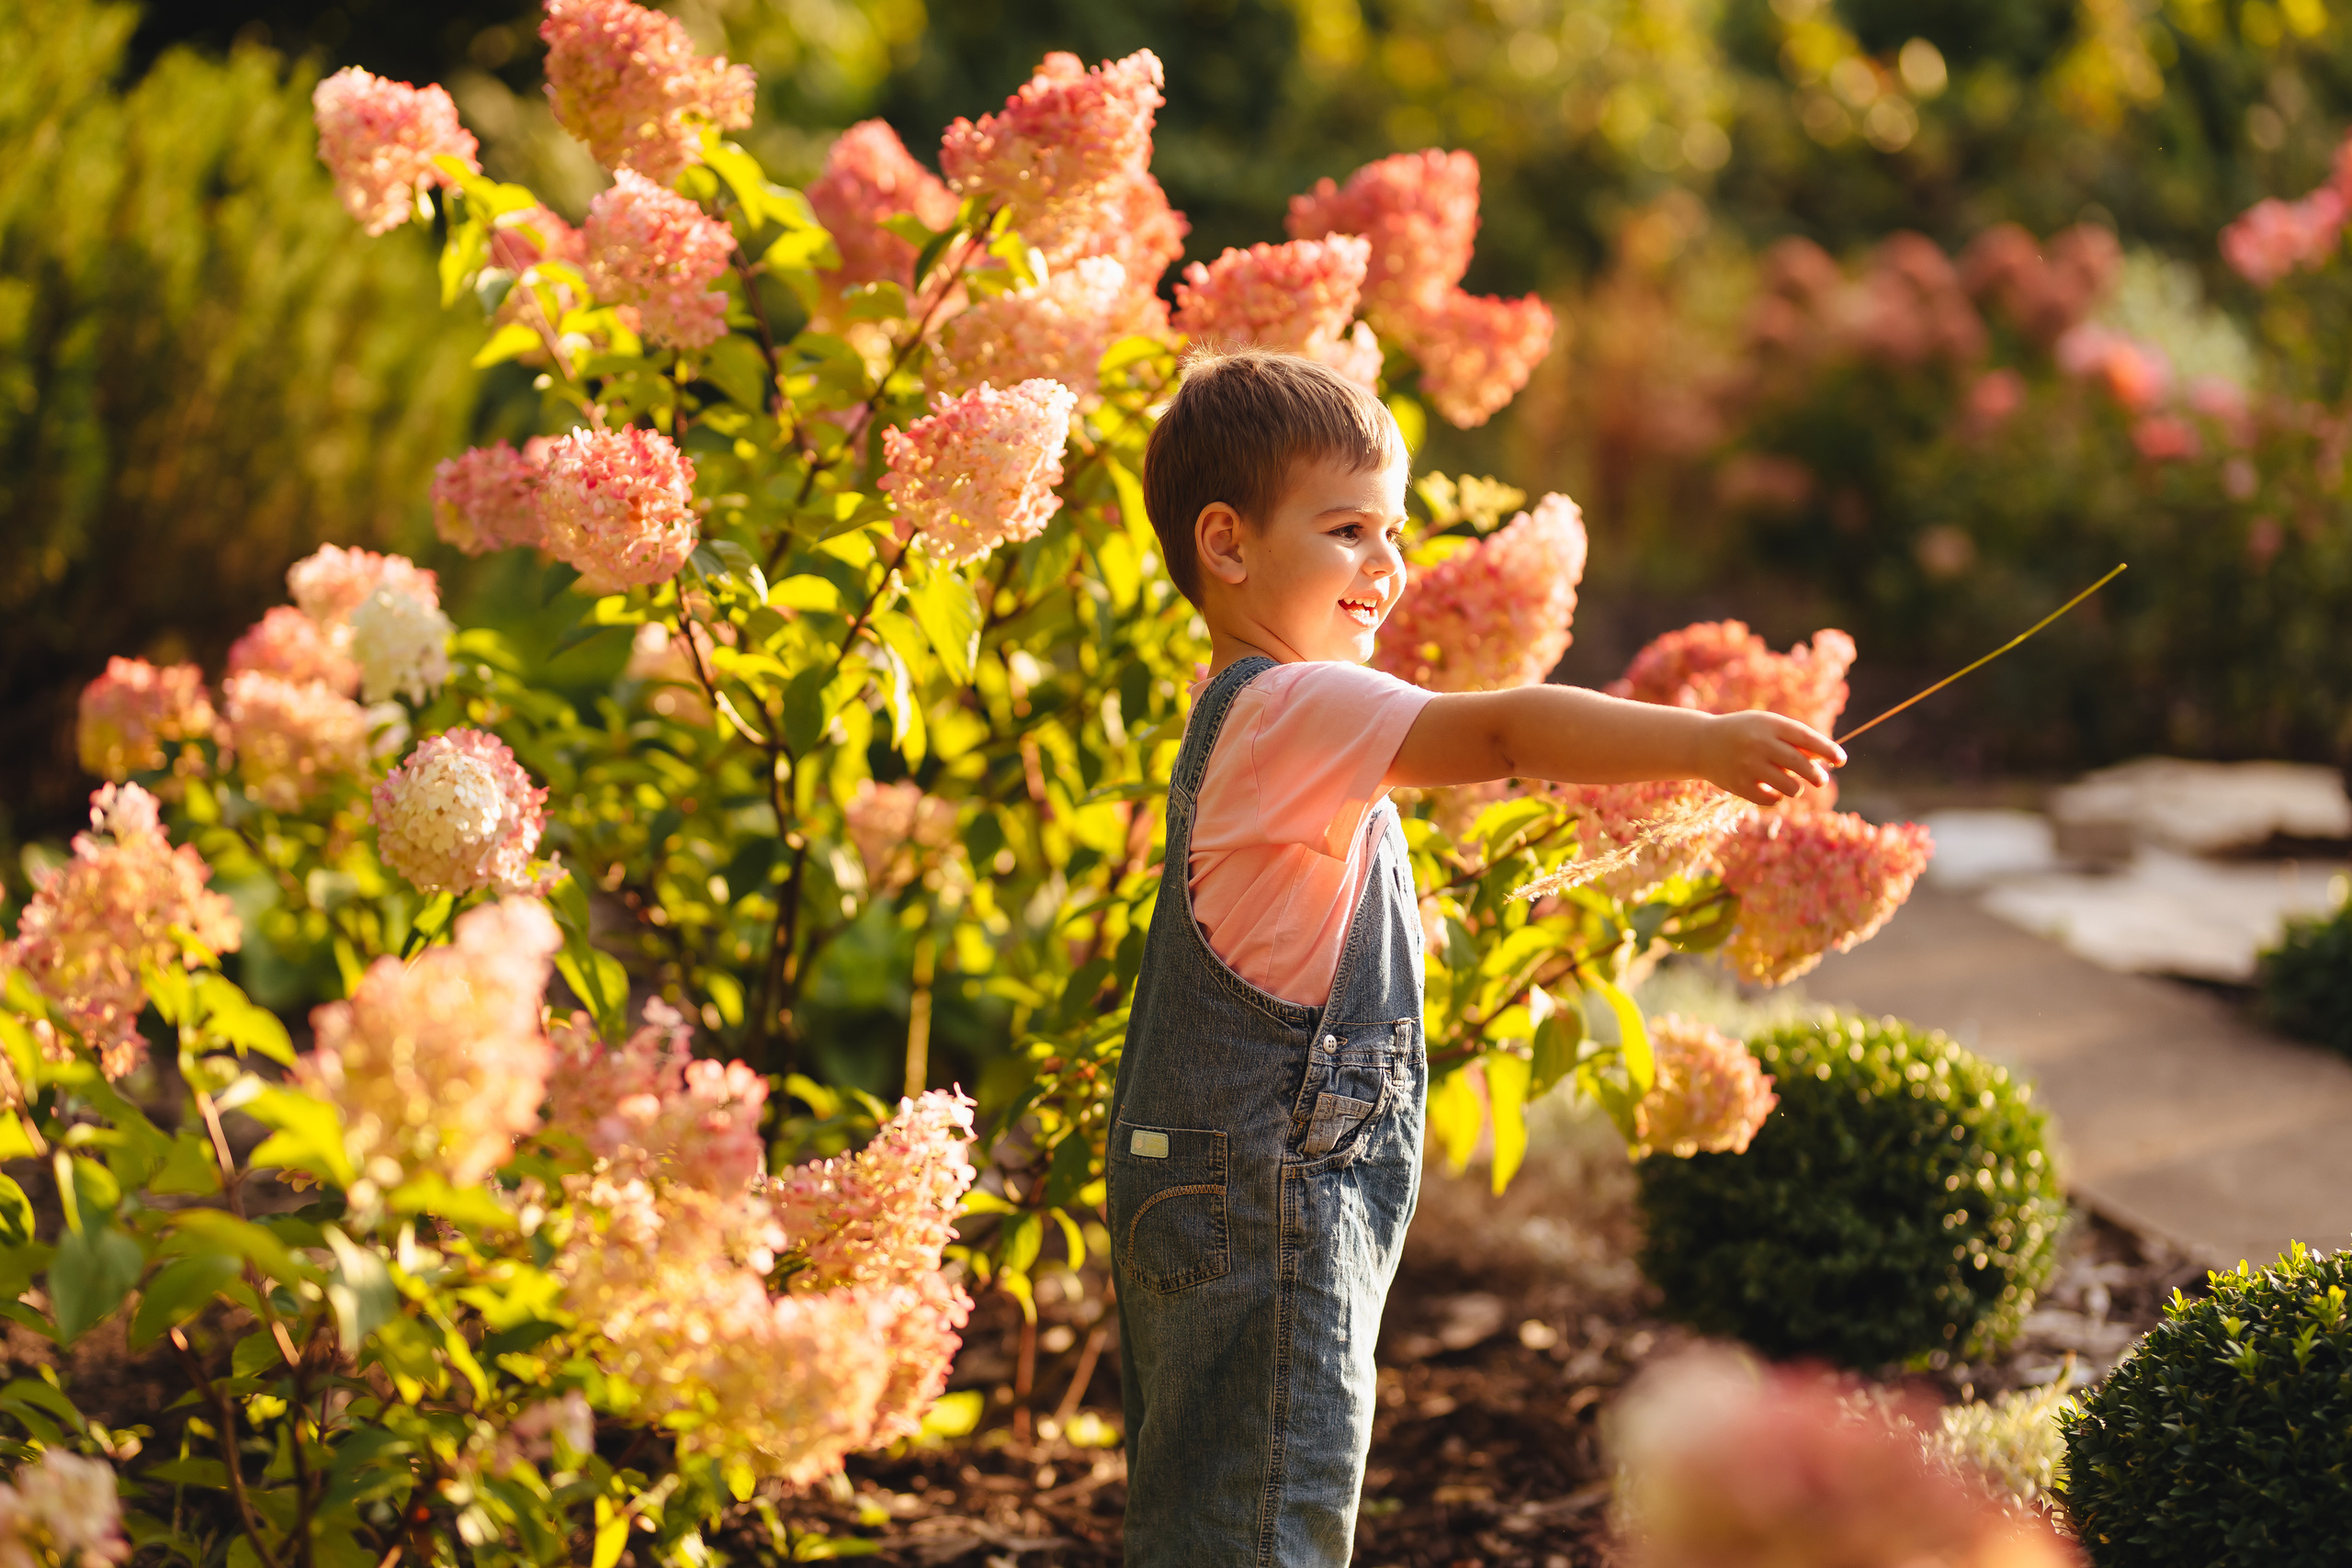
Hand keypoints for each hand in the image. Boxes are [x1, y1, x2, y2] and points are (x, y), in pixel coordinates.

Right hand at [1700, 711, 1845, 805]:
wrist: (1701, 743)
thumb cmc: (1745, 733)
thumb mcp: (1767, 726)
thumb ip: (1794, 740)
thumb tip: (1827, 758)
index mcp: (1770, 725)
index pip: (1806, 738)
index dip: (1828, 750)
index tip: (1841, 760)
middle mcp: (1759, 744)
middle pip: (1800, 764)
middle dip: (1817, 776)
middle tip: (1822, 781)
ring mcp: (1748, 765)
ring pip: (1789, 786)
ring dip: (1796, 788)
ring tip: (1792, 784)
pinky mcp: (1739, 785)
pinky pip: (1771, 799)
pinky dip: (1777, 797)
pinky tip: (1772, 790)